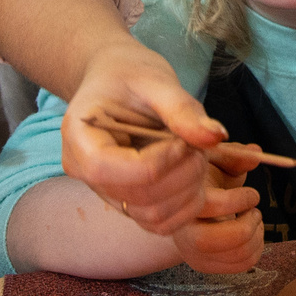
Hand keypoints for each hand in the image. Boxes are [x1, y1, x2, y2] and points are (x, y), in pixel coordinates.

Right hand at [62, 41, 231, 235]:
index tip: (186, 140)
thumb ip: (182, 109)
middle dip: (181, 175)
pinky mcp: (128, 203)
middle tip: (200, 146)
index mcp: (79, 139)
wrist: (116, 80)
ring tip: (197, 156)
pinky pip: (159, 222)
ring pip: (152, 216)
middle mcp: (85, 174)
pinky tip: (195, 175)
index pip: (110, 169)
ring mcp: (106, 193)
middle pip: (137, 198)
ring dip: (188, 192)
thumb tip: (215, 137)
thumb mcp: (155, 80)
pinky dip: (187, 206)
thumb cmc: (129, 74)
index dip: (159, 161)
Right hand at [167, 161, 263, 274]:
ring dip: (257, 236)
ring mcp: (191, 252)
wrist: (187, 207)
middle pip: (210, 241)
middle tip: (254, 212)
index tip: (252, 194)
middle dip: (245, 227)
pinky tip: (251, 233)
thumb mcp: (216, 159)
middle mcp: (182, 229)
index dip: (241, 199)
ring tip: (253, 219)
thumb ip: (235, 155)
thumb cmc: (205, 178)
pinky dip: (257, 249)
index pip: (212, 206)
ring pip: (234, 255)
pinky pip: (241, 266)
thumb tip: (256, 153)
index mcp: (184, 200)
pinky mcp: (203, 266)